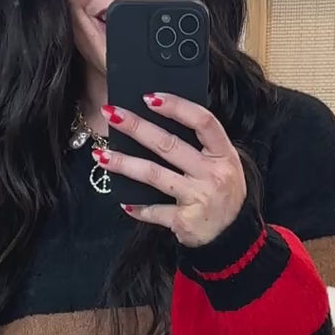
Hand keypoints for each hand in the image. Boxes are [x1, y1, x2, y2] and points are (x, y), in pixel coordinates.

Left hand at [95, 94, 247, 247]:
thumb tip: (160, 121)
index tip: (149, 97)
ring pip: (154, 175)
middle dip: (137, 127)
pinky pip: (154, 210)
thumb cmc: (224, 194)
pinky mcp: (184, 221)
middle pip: (169, 145)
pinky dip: (138, 208)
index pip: (203, 121)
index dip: (177, 106)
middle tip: (112, 114)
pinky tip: (124, 201)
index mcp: (224, 154)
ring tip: (101, 155)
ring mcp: (198, 198)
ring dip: (124, 164)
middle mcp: (213, 174)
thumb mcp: (224, 165)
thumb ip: (201, 146)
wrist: (233, 237)